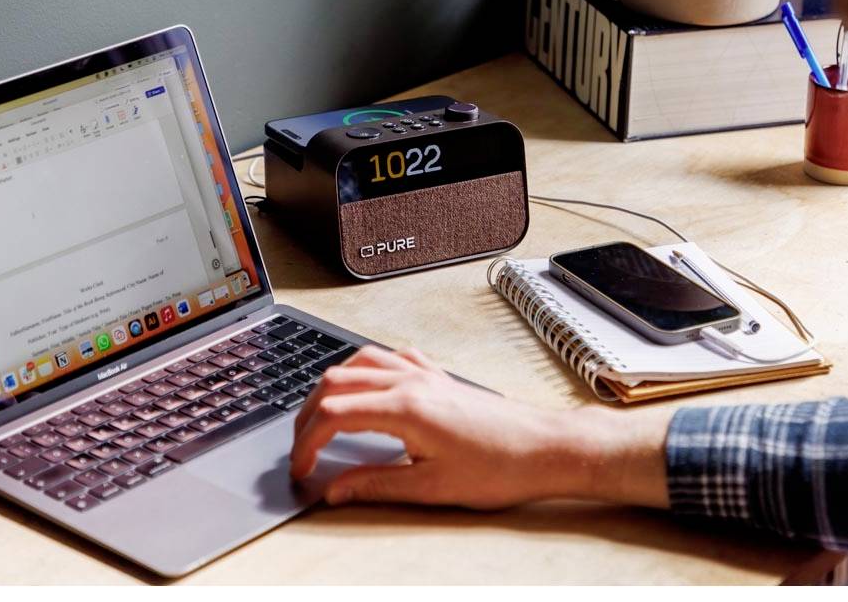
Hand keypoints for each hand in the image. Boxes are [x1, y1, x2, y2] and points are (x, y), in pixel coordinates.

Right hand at [290, 345, 671, 509]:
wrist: (545, 447)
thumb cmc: (501, 466)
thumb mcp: (432, 487)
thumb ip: (376, 485)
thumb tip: (335, 490)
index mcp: (406, 408)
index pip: (333, 414)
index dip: (306, 442)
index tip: (302, 467)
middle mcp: (413, 382)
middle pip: (337, 380)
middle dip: (309, 413)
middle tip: (303, 447)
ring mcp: (427, 375)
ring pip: (361, 361)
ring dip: (333, 385)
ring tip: (322, 417)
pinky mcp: (440, 378)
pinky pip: (392, 358)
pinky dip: (367, 370)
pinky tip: (368, 388)